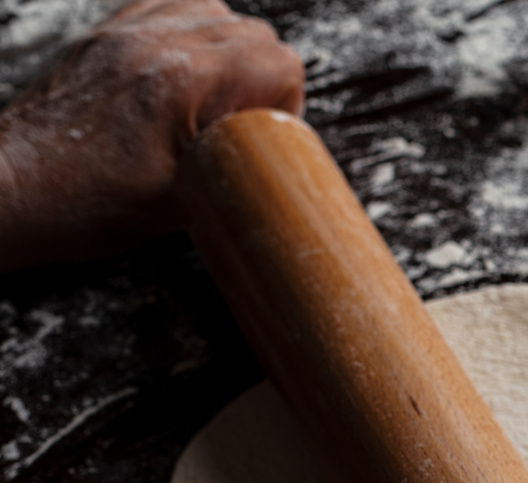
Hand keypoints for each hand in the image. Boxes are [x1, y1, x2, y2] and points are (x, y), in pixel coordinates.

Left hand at [0, 0, 303, 270]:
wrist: (12, 189)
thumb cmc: (88, 203)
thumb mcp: (187, 198)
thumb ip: (238, 161)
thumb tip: (275, 159)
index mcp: (182, 80)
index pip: (279, 62)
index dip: (285, 105)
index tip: (263, 139)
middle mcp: (155, 42)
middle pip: (253, 32)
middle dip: (262, 79)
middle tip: (239, 127)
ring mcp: (125, 32)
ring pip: (213, 10)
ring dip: (228, 51)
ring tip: (212, 99)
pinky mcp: (104, 36)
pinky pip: (165, 7)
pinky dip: (188, 36)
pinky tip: (181, 76)